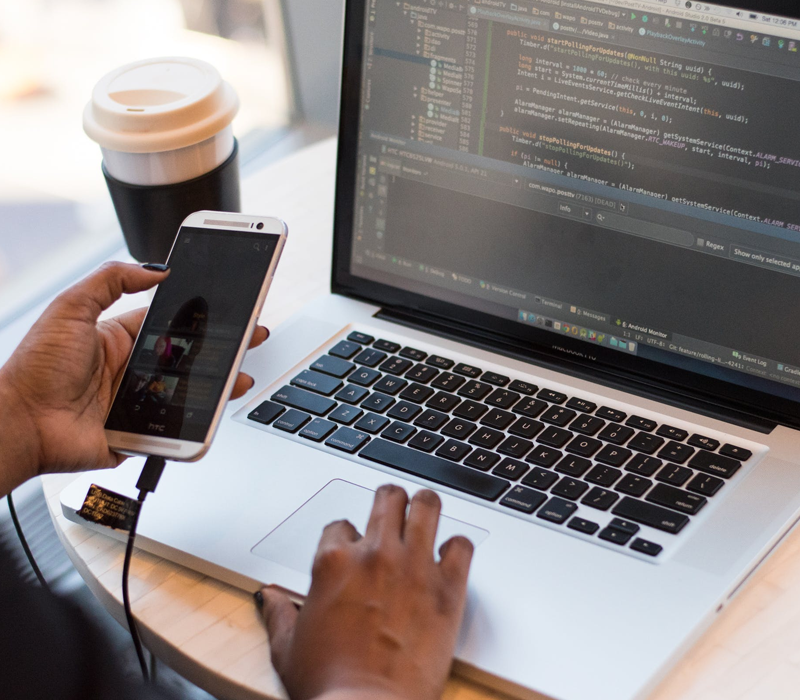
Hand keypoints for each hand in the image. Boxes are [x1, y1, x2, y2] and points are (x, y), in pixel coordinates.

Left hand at [0, 262, 266, 491]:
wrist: (21, 423)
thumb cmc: (36, 368)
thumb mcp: (70, 308)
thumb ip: (110, 280)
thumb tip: (154, 268)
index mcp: (118, 338)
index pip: (169, 323)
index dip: (199, 316)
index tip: (226, 307)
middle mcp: (131, 369)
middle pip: (188, 357)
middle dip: (221, 348)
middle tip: (250, 337)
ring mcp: (137, 402)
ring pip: (189, 391)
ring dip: (218, 384)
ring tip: (240, 375)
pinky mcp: (139, 432)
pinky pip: (175, 426)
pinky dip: (197, 421)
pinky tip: (216, 409)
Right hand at [259, 485, 473, 699]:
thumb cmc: (328, 685)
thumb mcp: (288, 648)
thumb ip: (280, 614)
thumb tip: (270, 598)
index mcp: (333, 562)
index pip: (341, 524)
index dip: (347, 537)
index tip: (353, 549)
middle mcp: (375, 554)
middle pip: (388, 498)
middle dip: (390, 501)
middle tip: (394, 510)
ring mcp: (414, 566)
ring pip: (427, 505)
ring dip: (425, 507)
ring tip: (425, 514)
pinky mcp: (447, 588)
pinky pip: (462, 545)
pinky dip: (458, 548)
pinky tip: (451, 557)